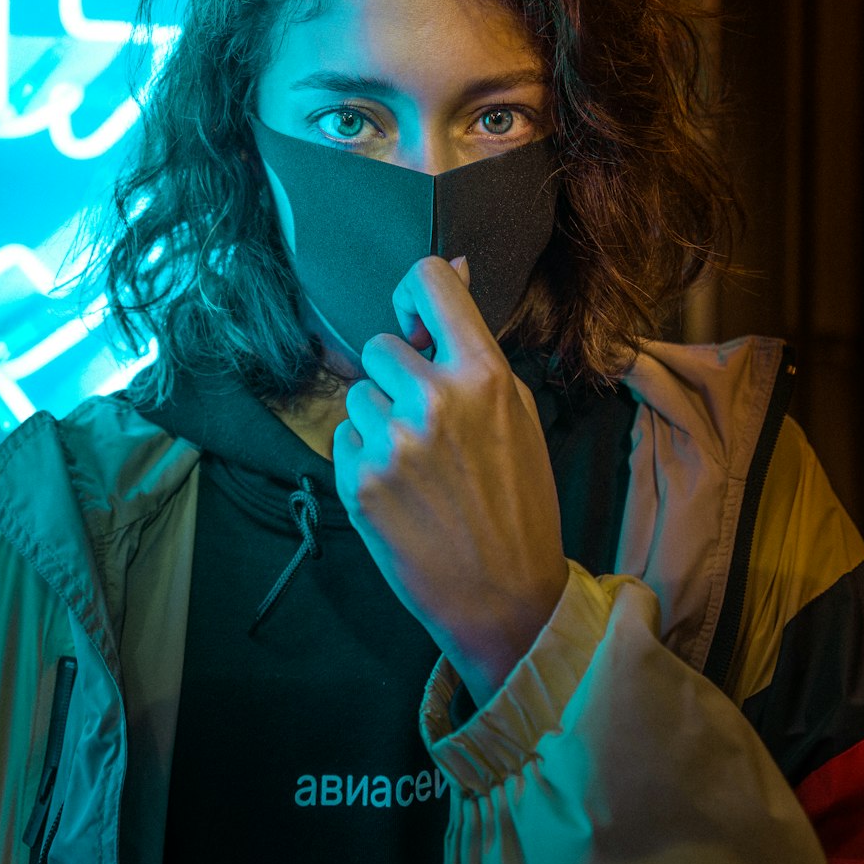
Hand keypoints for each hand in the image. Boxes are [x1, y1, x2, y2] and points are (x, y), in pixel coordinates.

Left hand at [332, 254, 568, 707]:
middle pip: (380, 343)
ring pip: (358, 395)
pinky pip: (344, 440)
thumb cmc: (519, 501)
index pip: (430, 280)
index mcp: (484, 375)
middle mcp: (434, 400)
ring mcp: (392, 443)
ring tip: (420, 466)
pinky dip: (364, 460)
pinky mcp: (358, 483)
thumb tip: (456, 265)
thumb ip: (476, 343)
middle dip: (397, 375)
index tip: (415, 318)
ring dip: (380, 420)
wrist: (505, 597)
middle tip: (429, 422)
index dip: (414, 290)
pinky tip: (401, 492)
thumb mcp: (518, 412)